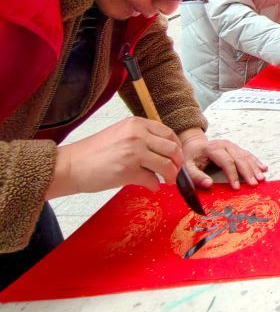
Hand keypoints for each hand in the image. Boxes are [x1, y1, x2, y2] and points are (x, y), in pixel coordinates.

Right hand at [47, 117, 184, 197]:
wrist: (70, 166)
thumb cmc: (93, 153)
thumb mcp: (120, 134)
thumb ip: (141, 138)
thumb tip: (162, 150)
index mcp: (136, 124)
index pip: (168, 133)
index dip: (176, 147)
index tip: (176, 156)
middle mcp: (138, 135)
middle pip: (172, 149)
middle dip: (177, 163)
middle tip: (175, 171)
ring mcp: (134, 152)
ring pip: (167, 165)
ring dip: (170, 176)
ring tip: (166, 181)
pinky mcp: (128, 171)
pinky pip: (152, 180)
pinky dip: (154, 186)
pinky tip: (150, 187)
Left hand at [179, 129, 267, 190]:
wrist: (193, 145)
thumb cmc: (190, 158)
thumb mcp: (186, 167)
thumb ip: (196, 176)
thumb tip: (209, 185)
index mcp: (212, 148)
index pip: (226, 161)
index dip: (233, 174)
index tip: (237, 187)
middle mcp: (224, 145)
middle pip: (239, 158)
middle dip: (248, 172)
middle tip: (254, 183)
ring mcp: (231, 145)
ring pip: (245, 156)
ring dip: (254, 167)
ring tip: (261, 178)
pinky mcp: (235, 148)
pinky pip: (247, 154)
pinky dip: (256, 162)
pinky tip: (263, 168)